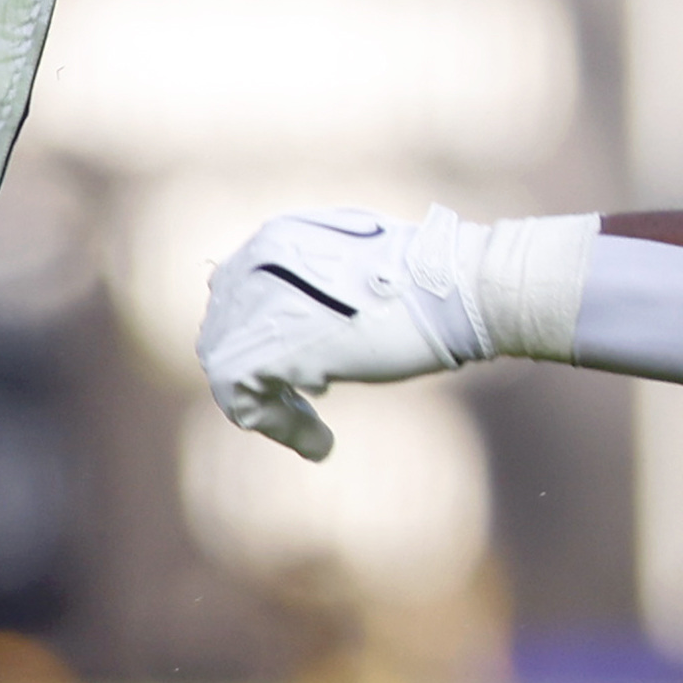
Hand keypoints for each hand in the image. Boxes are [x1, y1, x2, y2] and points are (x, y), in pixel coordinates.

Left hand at [198, 205, 512, 461]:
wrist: (458, 288)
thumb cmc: (431, 283)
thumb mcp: (361, 273)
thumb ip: (320, 290)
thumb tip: (304, 337)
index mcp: (276, 239)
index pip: (235, 297)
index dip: (262, 340)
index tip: (306, 372)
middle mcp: (254, 262)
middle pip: (223, 332)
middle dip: (260, 376)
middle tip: (306, 406)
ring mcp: (257, 302)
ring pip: (225, 369)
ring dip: (270, 409)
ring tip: (313, 432)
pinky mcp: (272, 344)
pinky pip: (240, 397)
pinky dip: (278, 427)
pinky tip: (321, 443)